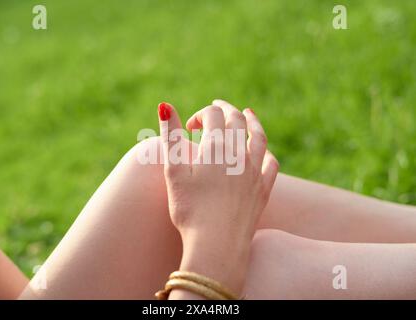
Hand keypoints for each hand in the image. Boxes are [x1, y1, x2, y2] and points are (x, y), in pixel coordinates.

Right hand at [157, 99, 278, 294]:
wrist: (217, 245)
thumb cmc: (190, 210)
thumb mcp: (174, 172)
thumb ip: (170, 137)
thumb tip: (165, 105)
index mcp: (216, 148)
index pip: (212, 116)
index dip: (200, 115)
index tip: (190, 127)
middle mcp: (240, 155)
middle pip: (236, 120)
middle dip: (225, 110)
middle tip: (216, 108)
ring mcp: (255, 172)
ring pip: (259, 137)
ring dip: (252, 122)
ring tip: (247, 113)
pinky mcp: (263, 190)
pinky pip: (271, 163)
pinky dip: (267, 152)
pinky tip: (263, 152)